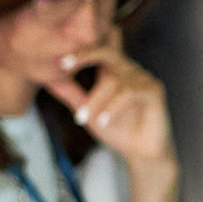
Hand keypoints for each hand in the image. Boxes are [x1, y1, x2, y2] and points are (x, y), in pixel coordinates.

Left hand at [59, 35, 174, 186]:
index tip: (59, 59)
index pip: (98, 49)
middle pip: (108, 52)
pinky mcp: (154, 90)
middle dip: (85, 55)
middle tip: (63, 65)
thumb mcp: (89, 110)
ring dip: (95, 101)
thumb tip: (48, 81)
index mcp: (113, 70)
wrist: (141, 152)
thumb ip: (71, 94)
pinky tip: (103, 122)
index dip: (80, 50)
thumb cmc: (116, 129)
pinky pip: (129, 93)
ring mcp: (143, 78)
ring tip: (82, 119)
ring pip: (114, 81)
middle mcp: (129, 69)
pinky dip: (113, 107)